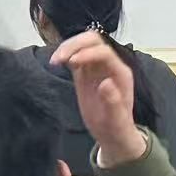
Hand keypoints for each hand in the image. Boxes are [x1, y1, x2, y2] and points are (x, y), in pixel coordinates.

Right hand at [51, 30, 147, 166]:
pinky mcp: (84, 72)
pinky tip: (55, 63)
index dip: (88, 53)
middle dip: (75, 44)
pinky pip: (74, 55)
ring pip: (82, 44)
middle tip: (59, 58)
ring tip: (54, 61)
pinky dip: (64, 55)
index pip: (104, 52)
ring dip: (67, 48)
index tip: (72, 62)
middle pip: (93, 41)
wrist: (112, 134)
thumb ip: (113, 101)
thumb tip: (106, 83)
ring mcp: (96, 66)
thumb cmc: (117, 127)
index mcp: (120, 73)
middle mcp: (109, 65)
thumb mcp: (116, 119)